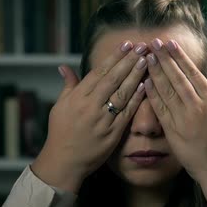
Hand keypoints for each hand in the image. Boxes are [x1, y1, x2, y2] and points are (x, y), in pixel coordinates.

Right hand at [31, 40, 148, 192]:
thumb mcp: (60, 107)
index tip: (126, 44)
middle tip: (142, 46)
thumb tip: (64, 67)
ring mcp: (102, 120)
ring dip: (135, 76)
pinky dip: (136, 99)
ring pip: (122, 93)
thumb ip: (68, 86)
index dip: (114, 57)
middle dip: (128, 61)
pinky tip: (146, 85)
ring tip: (146, 61)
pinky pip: (126, 112)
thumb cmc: (61, 133)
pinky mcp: (112, 133)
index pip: (99, 72)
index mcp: (77, 98)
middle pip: (113, 79)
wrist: (64, 162)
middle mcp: (90, 106)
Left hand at [144, 38, 206, 204]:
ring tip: (146, 57)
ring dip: (155, 73)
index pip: (193, 74)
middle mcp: (197, 107)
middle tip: (153, 43)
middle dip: (164, 59)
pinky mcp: (173, 132)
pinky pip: (160, 109)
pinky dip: (152, 94)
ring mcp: (184, 119)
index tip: (170, 44)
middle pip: (177, 78)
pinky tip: (145, 81)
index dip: (180, 58)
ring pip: (166, 90)